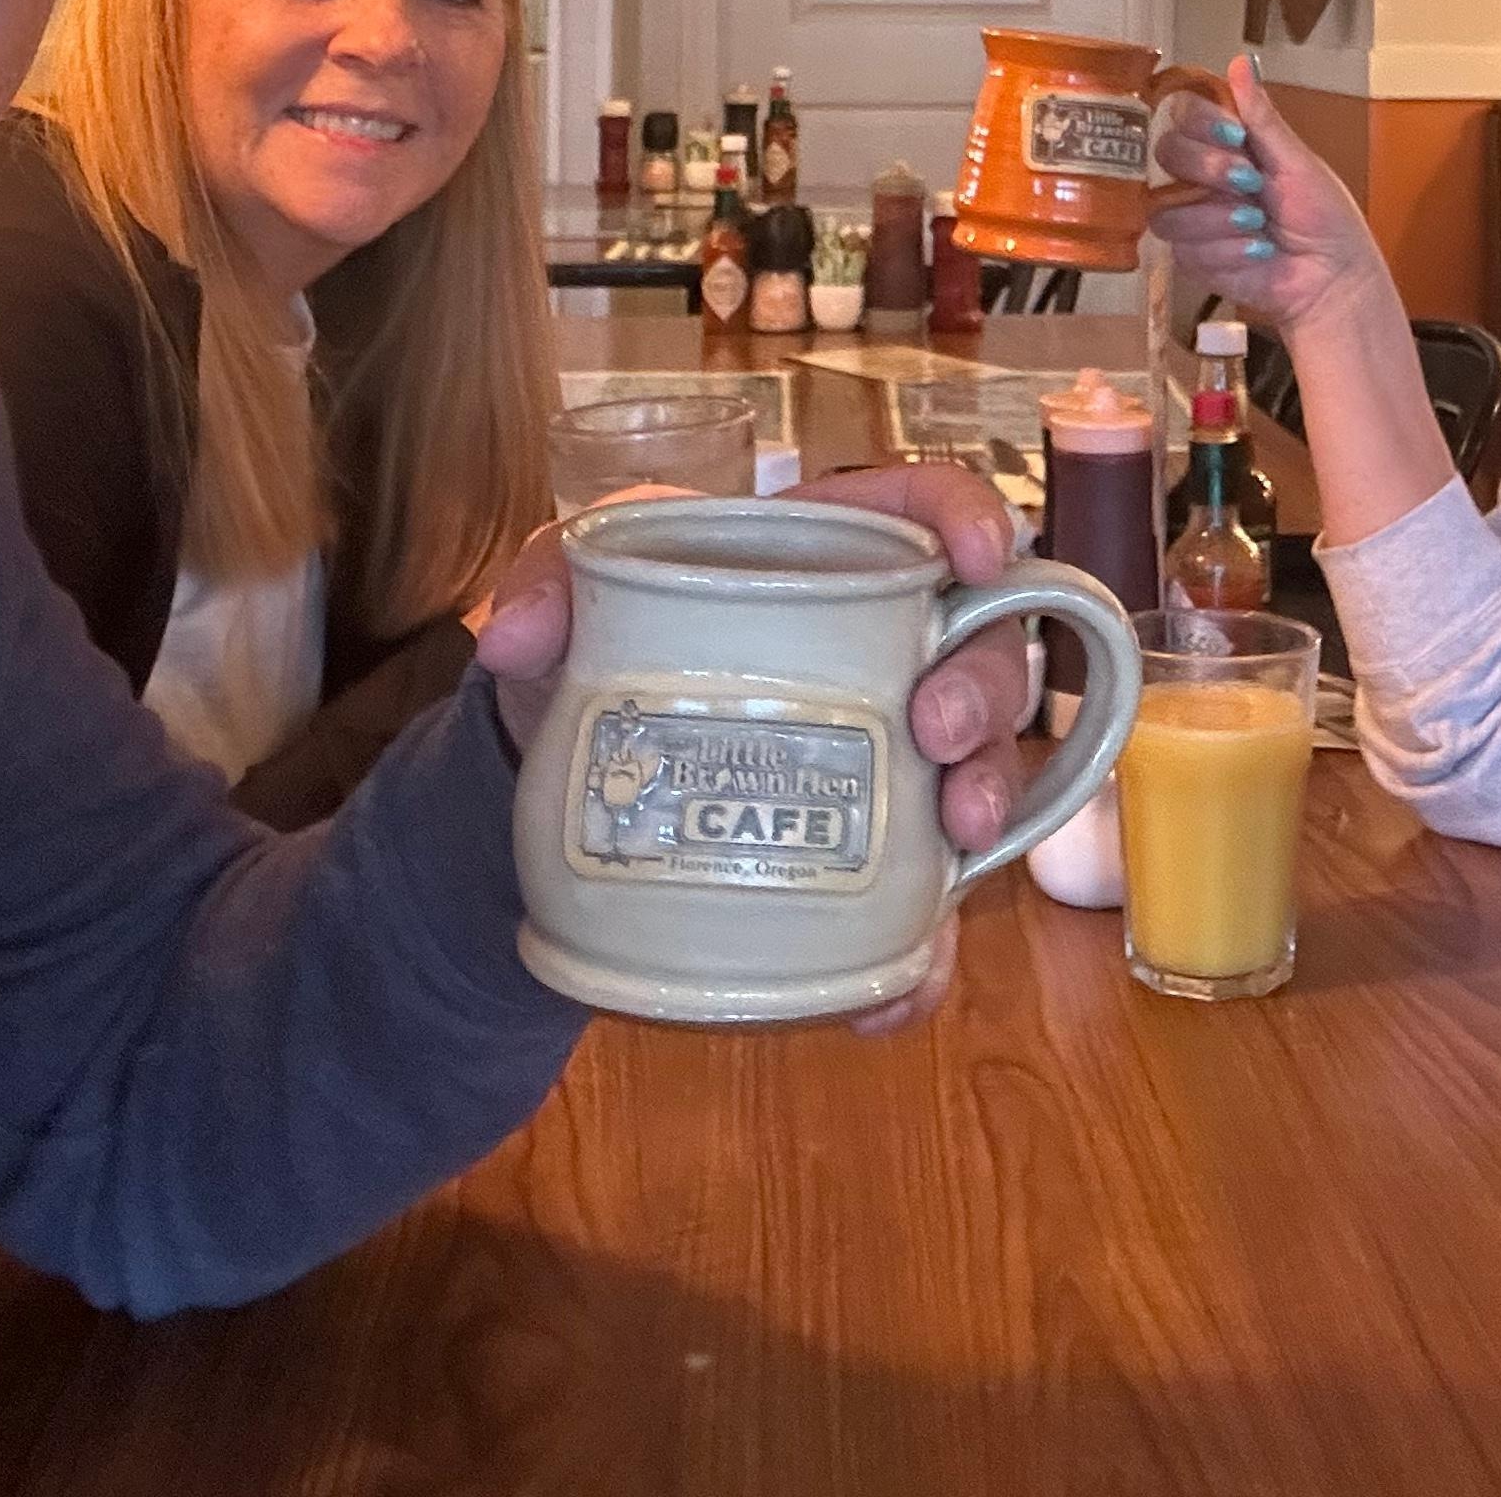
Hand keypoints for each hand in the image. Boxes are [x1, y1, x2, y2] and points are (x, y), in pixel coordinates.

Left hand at [471, 461, 1032, 1034]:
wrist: (569, 769)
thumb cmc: (599, 641)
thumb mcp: (563, 590)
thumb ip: (542, 585)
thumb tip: (513, 634)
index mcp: (824, 558)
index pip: (923, 510)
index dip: (971, 517)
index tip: (980, 556)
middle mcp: (886, 651)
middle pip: (983, 647)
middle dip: (984, 689)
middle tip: (936, 732)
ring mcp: (888, 760)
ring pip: (984, 767)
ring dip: (987, 797)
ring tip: (954, 833)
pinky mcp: (868, 860)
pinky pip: (923, 912)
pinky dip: (924, 955)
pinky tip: (893, 989)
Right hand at [1147, 59, 1395, 342]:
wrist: (1331, 277)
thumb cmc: (1324, 217)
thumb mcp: (1296, 160)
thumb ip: (1261, 117)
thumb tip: (1241, 61)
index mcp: (1227, 146)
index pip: (1183, 114)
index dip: (1200, 122)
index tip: (1235, 134)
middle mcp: (1202, 177)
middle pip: (1166, 153)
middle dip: (1209, 169)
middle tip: (1250, 184)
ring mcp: (1193, 218)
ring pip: (1166, 207)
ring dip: (1216, 217)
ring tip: (1257, 225)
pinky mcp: (1192, 258)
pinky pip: (1184, 248)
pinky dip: (1226, 250)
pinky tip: (1256, 252)